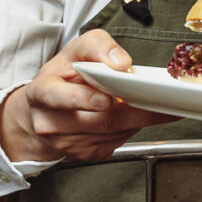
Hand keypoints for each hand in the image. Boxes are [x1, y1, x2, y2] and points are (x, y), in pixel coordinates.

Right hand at [0, 29, 170, 164]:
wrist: (45, 110)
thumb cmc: (62, 77)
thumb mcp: (75, 51)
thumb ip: (98, 46)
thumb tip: (121, 62)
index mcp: (42, 92)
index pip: (58, 96)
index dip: (83, 99)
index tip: (106, 99)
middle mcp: (50, 122)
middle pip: (100, 121)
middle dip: (134, 111)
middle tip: (159, 101)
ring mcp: (66, 143)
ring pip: (114, 133)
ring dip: (136, 118)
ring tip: (144, 101)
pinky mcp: (84, 154)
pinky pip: (117, 142)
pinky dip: (130, 128)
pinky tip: (128, 115)